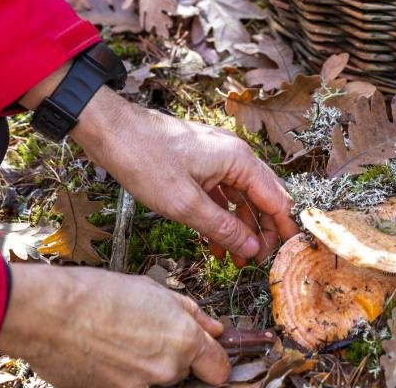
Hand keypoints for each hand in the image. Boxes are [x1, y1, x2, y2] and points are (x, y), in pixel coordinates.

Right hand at [0, 263, 229, 386]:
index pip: (218, 370)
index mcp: (183, 341)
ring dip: (143, 367)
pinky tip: (103, 353)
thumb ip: (191, 313)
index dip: (212, 360)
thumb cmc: (97, 295)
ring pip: (153, 380)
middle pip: (181, 373)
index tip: (206, 355)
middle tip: (144, 333)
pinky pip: (126, 386)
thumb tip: (214, 329)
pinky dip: (120, 375)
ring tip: (118, 341)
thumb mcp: (153, 290)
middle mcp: (165, 370)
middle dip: (171, 357)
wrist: (47, 314)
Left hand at [71, 88, 298, 264]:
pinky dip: (221, 217)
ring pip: (241, 198)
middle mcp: (234, 156)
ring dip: (241, 228)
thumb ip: (222, 228)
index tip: (285, 255)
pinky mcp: (199, 163)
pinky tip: (216, 242)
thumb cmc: (144, 160)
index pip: (276, 199)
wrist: (110, 131)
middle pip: (262, 198)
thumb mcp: (185, 204)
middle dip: (262, 232)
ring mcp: (217, 158)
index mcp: (239, 160)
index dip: (282, 229)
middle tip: (258, 262)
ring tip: (237, 260)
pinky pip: (221, 193)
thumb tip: (253, 248)